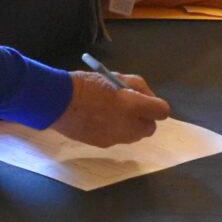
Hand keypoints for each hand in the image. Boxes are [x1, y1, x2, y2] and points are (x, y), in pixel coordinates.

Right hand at [51, 69, 170, 144]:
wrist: (59, 102)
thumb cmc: (87, 85)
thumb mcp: (115, 76)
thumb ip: (137, 86)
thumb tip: (147, 97)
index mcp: (134, 106)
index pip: (162, 111)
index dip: (156, 105)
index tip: (145, 101)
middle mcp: (129, 126)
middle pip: (149, 128)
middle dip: (144, 118)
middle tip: (129, 107)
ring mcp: (117, 138)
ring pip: (133, 135)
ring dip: (130, 125)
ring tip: (111, 112)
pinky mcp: (104, 145)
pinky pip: (117, 138)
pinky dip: (114, 131)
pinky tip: (99, 120)